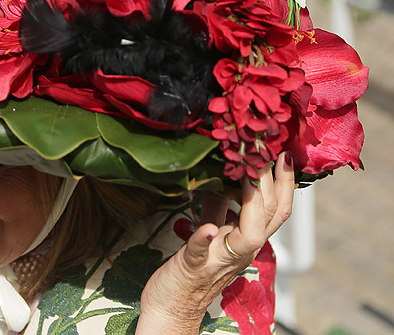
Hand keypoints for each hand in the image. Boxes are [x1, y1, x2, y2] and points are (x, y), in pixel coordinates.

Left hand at [136, 153, 295, 334]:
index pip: (276, 209)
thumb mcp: (209, 229)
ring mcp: (219, 259)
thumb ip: (218, 204)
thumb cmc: (192, 268)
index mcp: (246, 238)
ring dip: (251, 202)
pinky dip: (204, 237)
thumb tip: (221, 170)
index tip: (283, 152)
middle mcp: (241, 250)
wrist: (173, 306)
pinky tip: (207, 227)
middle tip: (266, 149)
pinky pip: (200, 252)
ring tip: (249, 174)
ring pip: (249, 235)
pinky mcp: (192, 267)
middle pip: (270, 216)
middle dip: (272, 181)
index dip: (284, 182)